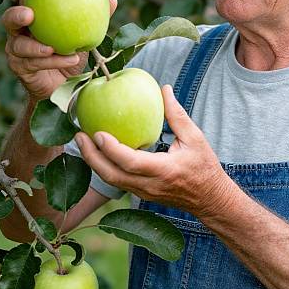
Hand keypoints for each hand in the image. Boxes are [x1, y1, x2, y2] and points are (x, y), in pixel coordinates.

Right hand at [2, 0, 117, 101]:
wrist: (65, 84)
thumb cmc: (73, 53)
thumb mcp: (85, 33)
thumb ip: (96, 15)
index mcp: (34, 14)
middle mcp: (20, 29)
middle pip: (9, 16)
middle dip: (18, 12)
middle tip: (31, 12)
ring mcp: (16, 49)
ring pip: (19, 44)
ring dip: (37, 46)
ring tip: (52, 47)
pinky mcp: (19, 67)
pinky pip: (34, 63)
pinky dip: (53, 61)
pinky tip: (70, 59)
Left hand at [74, 85, 234, 217]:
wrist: (210, 199)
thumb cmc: (204, 166)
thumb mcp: (195, 137)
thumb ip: (177, 114)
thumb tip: (164, 89)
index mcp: (164, 170)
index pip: (130, 162)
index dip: (111, 149)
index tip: (98, 132)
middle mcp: (149, 185)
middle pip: (112, 175)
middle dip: (92, 156)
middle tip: (79, 135)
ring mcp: (143, 193)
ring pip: (111, 181)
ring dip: (94, 162)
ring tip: (83, 141)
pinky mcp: (141, 194)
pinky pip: (117, 181)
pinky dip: (104, 167)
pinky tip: (98, 152)